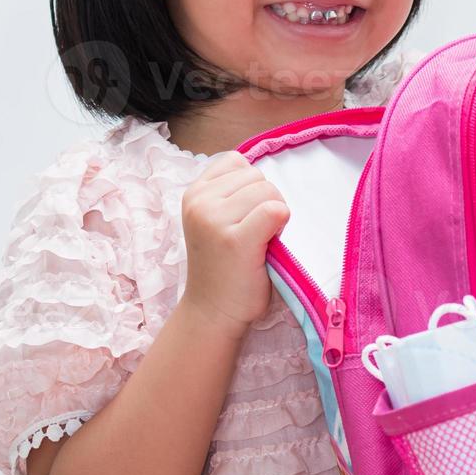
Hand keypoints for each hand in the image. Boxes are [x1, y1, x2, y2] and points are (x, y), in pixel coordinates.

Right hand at [178, 151, 289, 339]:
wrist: (213, 312)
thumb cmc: (224, 266)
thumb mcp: (215, 218)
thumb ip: (230, 192)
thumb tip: (265, 173)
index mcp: (194, 193)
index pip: (238, 162)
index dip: (252, 187)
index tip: (244, 216)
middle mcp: (199, 203)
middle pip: (257, 176)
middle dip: (266, 201)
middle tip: (254, 234)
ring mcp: (214, 220)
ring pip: (269, 191)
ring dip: (275, 214)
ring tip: (259, 241)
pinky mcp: (235, 240)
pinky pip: (275, 211)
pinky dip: (281, 226)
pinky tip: (267, 246)